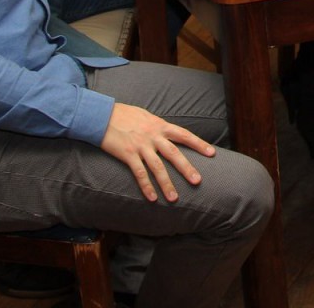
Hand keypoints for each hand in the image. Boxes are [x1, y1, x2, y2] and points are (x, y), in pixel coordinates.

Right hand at [100, 102, 216, 201]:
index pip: (184, 135)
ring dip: (167, 184)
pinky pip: (139, 173)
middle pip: (174, 153)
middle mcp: (153, 136)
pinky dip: (146, 186)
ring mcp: (140, 146)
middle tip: (198, 181)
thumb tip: (169, 134)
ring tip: (174, 198)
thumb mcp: (146, 116)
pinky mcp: (127, 154)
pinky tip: (152, 198)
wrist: (102, 114)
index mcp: (160, 125)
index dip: (198, 144)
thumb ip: (158, 127)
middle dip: (186, 168)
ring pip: (157, 167)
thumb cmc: (125, 115)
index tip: (212, 153)